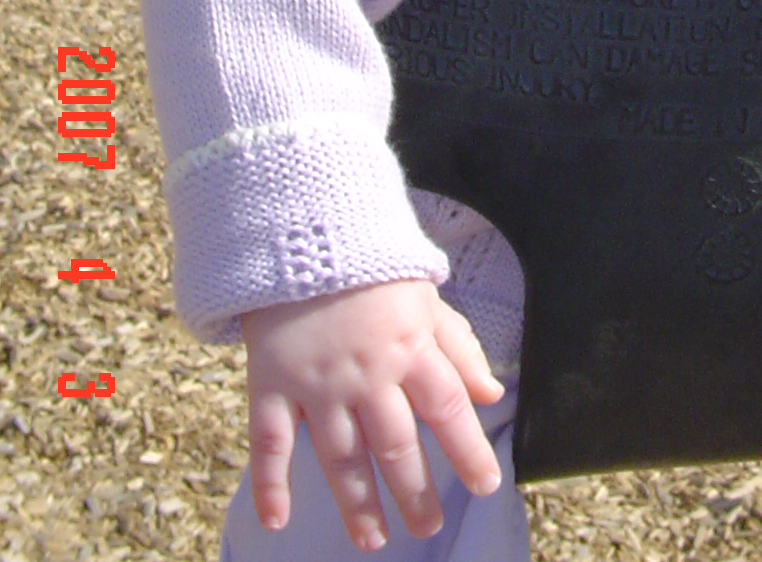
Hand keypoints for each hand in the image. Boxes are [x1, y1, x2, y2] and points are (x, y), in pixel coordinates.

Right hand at [240, 278, 503, 551]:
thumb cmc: (372, 269)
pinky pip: (270, 441)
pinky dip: (270, 483)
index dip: (469, 450)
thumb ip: (459, 347)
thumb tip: (491, 394)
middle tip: (426, 527)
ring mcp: (317, 382)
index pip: (448, 407)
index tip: (486, 485)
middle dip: (415, 492)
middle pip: (396, 445)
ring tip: (373, 540)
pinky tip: (276, 520)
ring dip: (357, 503)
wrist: (303, 230)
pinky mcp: (271, 382)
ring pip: (340, 455)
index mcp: (410, 346)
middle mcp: (366, 372)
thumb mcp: (426, 297)